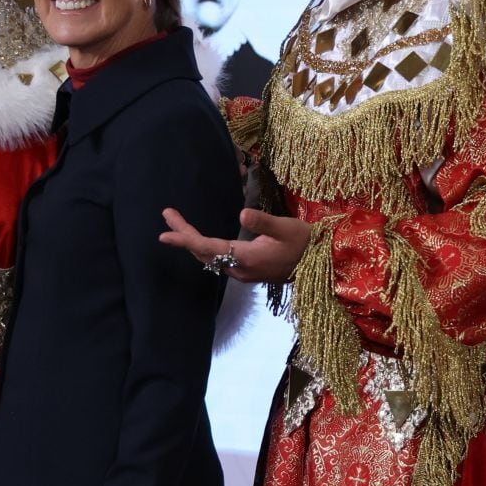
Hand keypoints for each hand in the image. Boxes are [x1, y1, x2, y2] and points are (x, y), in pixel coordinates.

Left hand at [160, 207, 312, 283]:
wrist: (322, 265)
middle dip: (183, 235)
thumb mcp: (288, 227)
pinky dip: (205, 249)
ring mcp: (243, 273)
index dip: (185, 239)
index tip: (163, 234)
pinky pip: (218, 261)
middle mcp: (239, 269)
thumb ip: (264, 221)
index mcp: (246, 257)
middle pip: (204, 253)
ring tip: (178, 226)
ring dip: (192, 242)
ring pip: (210, 258)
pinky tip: (202, 241)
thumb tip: (241, 212)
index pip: (208, 247)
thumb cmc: (306, 243)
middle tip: (167, 215)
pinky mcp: (248, 272)